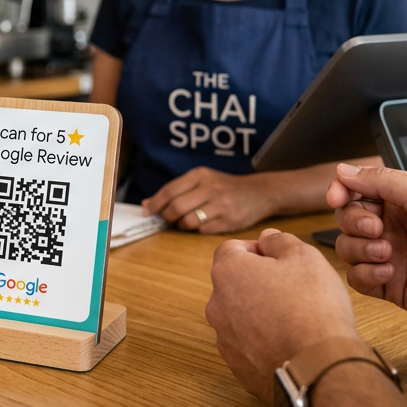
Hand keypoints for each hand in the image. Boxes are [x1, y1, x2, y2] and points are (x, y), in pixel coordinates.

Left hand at [143, 167, 280, 232]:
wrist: (259, 193)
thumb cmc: (224, 186)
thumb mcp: (202, 179)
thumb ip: (176, 189)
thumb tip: (147, 204)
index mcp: (200, 175)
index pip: (170, 191)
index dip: (154, 204)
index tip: (146, 212)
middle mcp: (210, 188)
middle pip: (176, 208)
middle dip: (167, 217)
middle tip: (168, 219)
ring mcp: (221, 205)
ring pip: (188, 222)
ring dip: (181, 225)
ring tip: (185, 221)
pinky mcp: (229, 221)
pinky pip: (203, 231)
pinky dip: (197, 229)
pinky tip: (203, 223)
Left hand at [204, 229, 358, 402]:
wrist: (318, 366)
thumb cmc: (312, 307)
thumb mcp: (304, 256)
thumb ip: (280, 241)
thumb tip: (267, 238)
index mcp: (227, 272)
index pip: (232, 249)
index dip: (258, 249)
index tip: (281, 259)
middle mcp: (217, 305)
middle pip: (234, 283)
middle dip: (259, 280)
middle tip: (293, 288)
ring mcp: (225, 339)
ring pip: (239, 314)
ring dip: (259, 311)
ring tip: (294, 318)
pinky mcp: (237, 366)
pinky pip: (247, 344)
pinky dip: (263, 339)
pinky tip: (289, 342)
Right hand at [327, 164, 406, 330]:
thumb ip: (382, 181)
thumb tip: (343, 170)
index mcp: (403, 198)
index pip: (357, 188)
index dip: (341, 191)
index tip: (336, 197)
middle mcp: (393, 224)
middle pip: (347, 217)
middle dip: (354, 221)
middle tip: (377, 228)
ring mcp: (391, 255)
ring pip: (347, 248)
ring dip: (360, 249)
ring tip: (388, 254)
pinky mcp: (390, 285)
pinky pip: (357, 278)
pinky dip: (365, 274)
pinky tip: (388, 273)